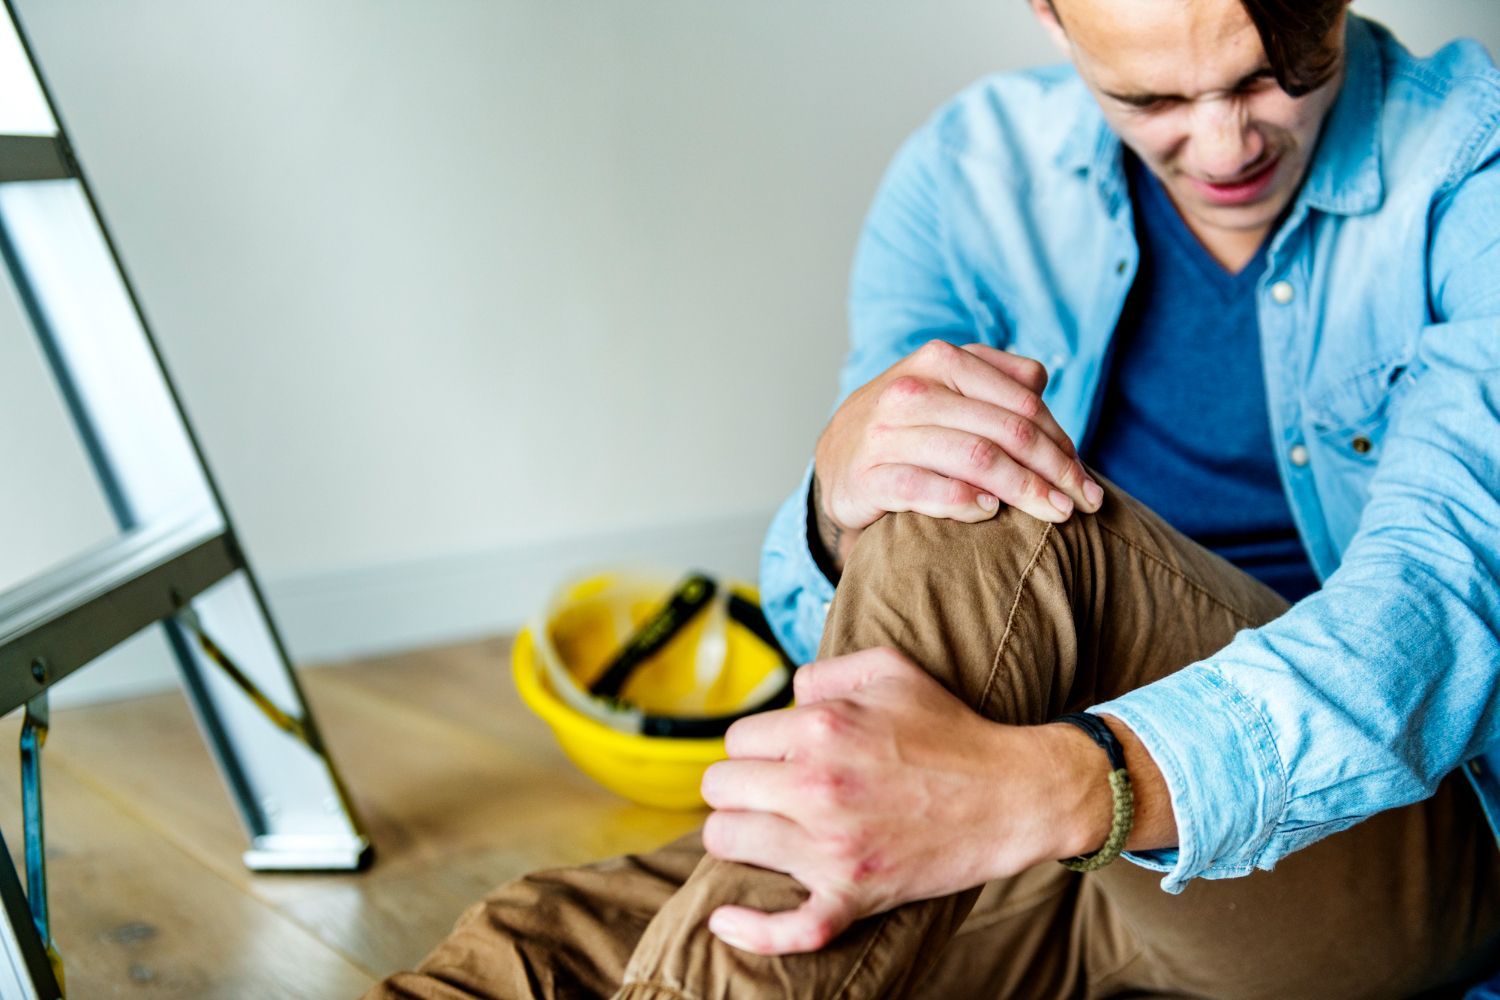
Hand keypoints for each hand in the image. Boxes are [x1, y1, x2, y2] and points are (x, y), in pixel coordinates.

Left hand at [698, 648, 1106, 955]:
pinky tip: (726, 921)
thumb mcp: (890, 669)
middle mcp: (816, 785)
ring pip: (727, 842)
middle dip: (741, 787)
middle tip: (771, 793)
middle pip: (719, 789)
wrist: (1012, 795)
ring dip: (741, 836)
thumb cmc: (950, 728)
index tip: (782, 758)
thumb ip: (824, 671)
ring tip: (767, 832)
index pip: (736, 740)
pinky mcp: (854, 895)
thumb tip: (785, 700)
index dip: (757, 747)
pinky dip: (752, 930)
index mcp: (820, 728)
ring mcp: (833, 847)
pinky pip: (787, 928)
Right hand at [812, 340, 1102, 568]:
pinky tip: (990, 513)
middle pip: (1007, 431)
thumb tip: (1042, 381)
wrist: (837, 457)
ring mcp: (886, 434)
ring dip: (1024, 491)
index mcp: (940, 361)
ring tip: (1054, 514)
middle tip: (1083, 504)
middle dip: (1054, 472)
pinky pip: (925, 489)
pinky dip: (964, 502)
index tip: (1085, 481)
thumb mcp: (947, 388)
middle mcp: (911, 391)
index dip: (1062, 443)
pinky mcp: (866, 477)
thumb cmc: (909, 425)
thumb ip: (995, 378)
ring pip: (975, 459)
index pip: (1022, 403)